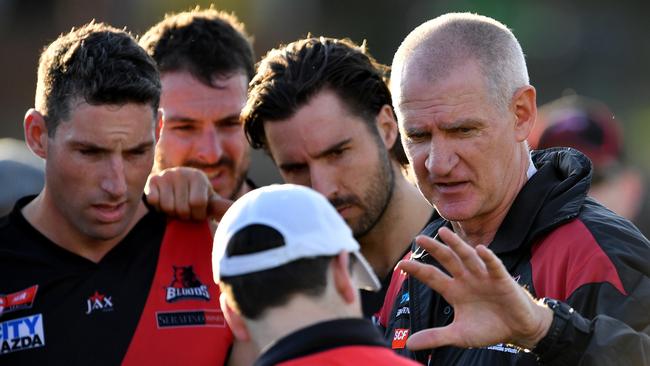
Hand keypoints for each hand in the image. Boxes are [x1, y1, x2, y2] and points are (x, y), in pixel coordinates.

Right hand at [145, 167, 232, 220]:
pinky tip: (163, 202)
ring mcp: (166, 174)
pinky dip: (158, 207)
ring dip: (171, 213)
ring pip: (168, 207)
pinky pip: (153, 201)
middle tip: (185, 211)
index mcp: (198, 176)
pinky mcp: (152, 180)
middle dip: (184, 216)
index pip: (198, 204)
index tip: (198, 213)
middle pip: (182, 208)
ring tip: (175, 207)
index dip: (197, 215)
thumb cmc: (196, 198)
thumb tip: (235, 209)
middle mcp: (182, 172)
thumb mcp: (210, 201)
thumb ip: (222, 207)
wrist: (176, 190)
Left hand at [397, 227, 552, 349]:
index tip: (400, 264)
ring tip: (443, 233)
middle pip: (447, 260)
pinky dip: (488, 258)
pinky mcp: (502, 280)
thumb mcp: (458, 335)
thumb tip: (408, 344)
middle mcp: (466, 279)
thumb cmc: (488, 328)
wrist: (518, 330)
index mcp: (453, 291)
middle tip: (418, 238)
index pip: (431, 277)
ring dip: (456, 244)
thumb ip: (435, 337)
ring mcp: (483, 277)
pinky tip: (481, 249)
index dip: (417, 270)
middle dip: (434, 249)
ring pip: (467, 257)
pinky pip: (494, 266)